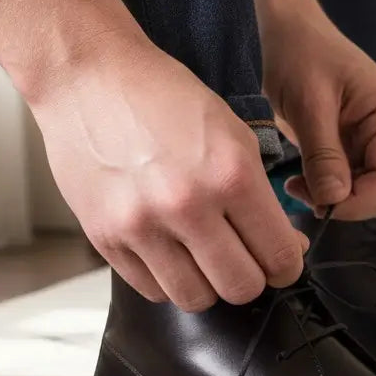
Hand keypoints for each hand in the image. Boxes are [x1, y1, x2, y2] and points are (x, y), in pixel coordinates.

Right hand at [29, 34, 307, 310]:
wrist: (88, 76)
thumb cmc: (167, 100)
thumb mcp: (235, 135)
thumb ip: (262, 197)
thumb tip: (287, 249)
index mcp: (232, 176)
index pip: (280, 257)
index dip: (288, 265)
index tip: (282, 259)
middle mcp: (187, 206)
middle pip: (241, 288)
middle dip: (252, 278)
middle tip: (245, 259)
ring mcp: (141, 226)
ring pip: (196, 298)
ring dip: (209, 284)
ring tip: (205, 257)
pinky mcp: (104, 237)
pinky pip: (151, 289)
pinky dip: (168, 279)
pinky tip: (171, 251)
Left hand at [262, 0, 375, 219]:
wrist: (285, 27)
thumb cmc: (298, 51)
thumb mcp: (308, 104)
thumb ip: (324, 155)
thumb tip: (333, 201)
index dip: (357, 203)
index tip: (319, 206)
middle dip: (348, 203)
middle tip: (304, 194)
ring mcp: (375, 138)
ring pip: (368, 191)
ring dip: (336, 198)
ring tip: (298, 184)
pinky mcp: (355, 144)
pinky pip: (352, 181)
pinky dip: (328, 188)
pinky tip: (302, 178)